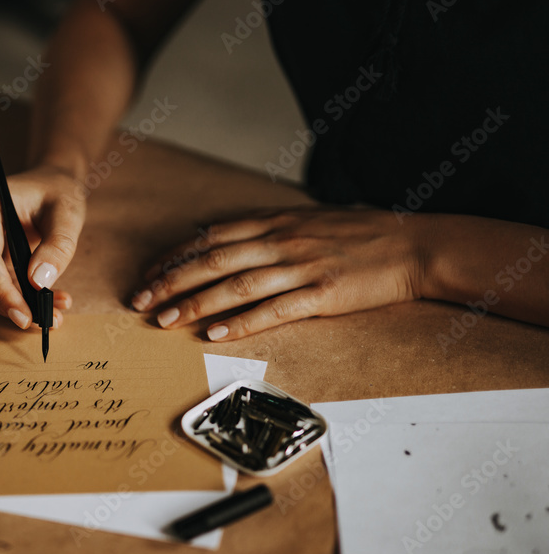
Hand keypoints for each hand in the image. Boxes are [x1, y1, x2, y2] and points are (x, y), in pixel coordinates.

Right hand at [0, 165, 85, 327]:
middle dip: (6, 303)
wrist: (50, 183)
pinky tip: (46, 301)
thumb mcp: (68, 214)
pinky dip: (13, 297)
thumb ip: (57, 247)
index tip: (26, 315)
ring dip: (11, 304)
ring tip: (52, 311)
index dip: (2, 292)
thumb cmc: (58, 192)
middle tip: (41, 320)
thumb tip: (39, 282)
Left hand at [132, 208, 427, 339]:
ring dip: (195, 304)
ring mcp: (301, 268)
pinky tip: (215, 334)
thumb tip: (221, 231)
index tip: (148, 273)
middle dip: (170, 282)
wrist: (414, 246)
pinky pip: (273, 311)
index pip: (211, 237)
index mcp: (276, 222)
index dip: (174, 256)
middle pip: (212, 261)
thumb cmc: (360, 235)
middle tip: (140, 300)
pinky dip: (241, 323)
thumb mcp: (308, 219)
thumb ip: (266, 227)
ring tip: (164, 321)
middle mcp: (282, 241)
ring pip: (235, 286)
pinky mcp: (321, 295)